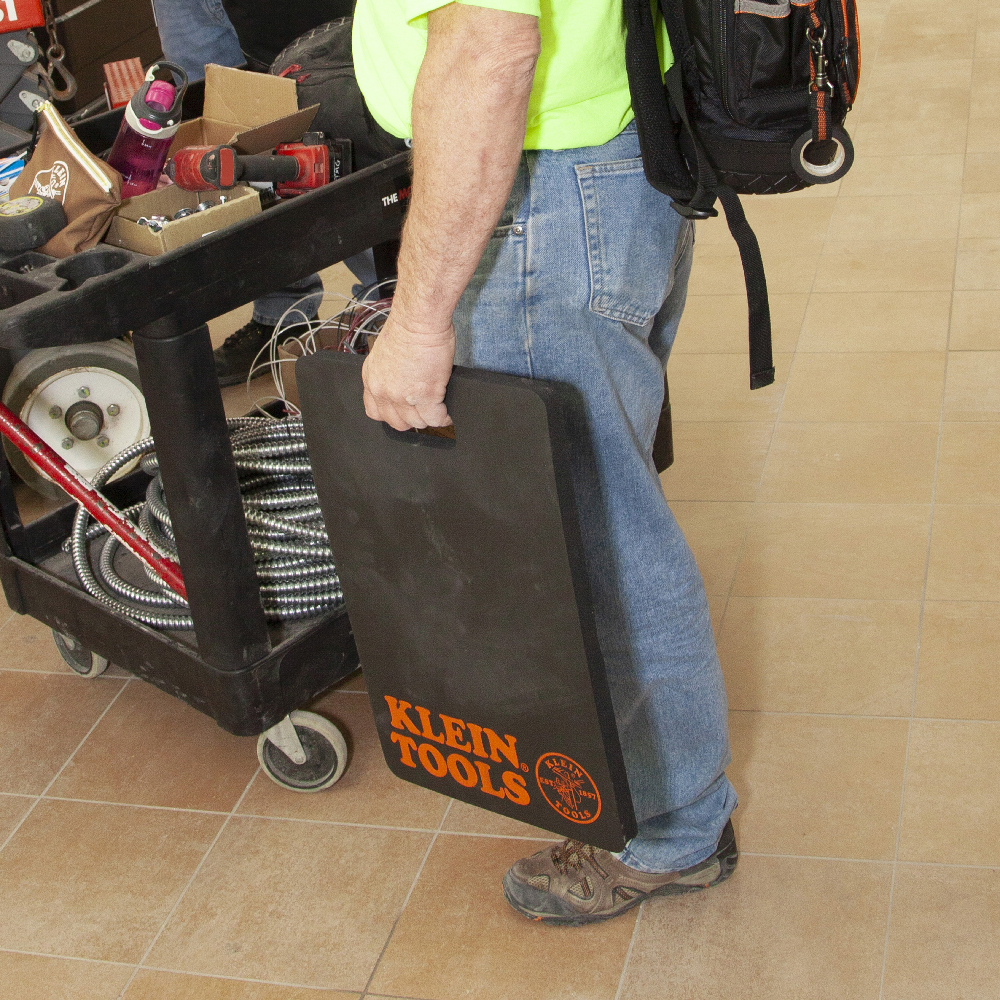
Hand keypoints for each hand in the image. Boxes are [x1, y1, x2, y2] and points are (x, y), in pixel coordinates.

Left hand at [361, 310, 454, 430]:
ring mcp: (403, 396)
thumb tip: (399, 385)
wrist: (418, 320)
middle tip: (422, 411)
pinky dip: (443, 417)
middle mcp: (384, 391)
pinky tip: (445, 410)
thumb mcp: (383, 354)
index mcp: (371, 380)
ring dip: (429, 418)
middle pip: (397, 422)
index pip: (375, 412)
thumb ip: (386, 374)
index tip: (402, 411)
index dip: (391, 414)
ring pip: (418, 423)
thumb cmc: (406, 327)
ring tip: (437, 409)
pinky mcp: (426, 395)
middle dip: (411, 419)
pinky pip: (435, 418)